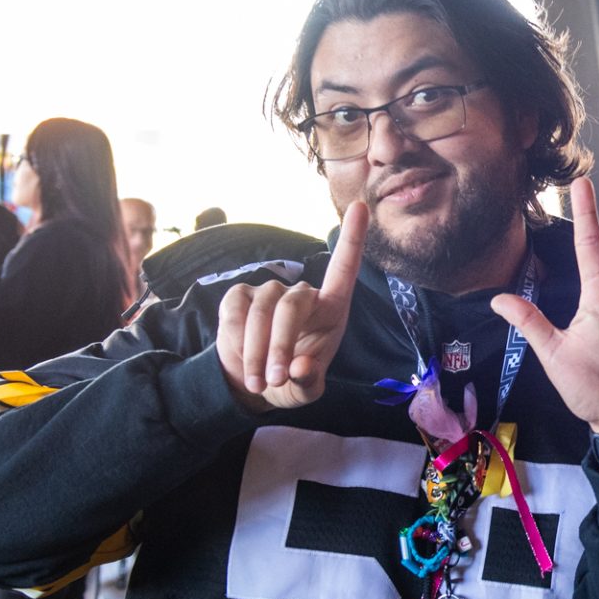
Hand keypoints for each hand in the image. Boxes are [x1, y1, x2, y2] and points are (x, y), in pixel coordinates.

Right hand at [217, 202, 367, 412]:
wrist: (251, 385)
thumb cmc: (290, 381)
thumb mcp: (305, 391)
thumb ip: (309, 382)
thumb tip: (301, 366)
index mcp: (331, 310)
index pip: (343, 270)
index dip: (352, 239)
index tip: (361, 206)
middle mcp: (302, 295)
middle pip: (293, 303)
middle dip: (281, 344)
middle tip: (275, 379)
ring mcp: (269, 292)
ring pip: (262, 312)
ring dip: (257, 352)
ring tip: (260, 383)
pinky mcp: (238, 297)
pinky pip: (237, 313)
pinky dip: (238, 343)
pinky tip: (243, 365)